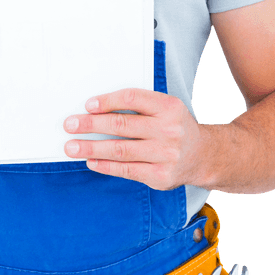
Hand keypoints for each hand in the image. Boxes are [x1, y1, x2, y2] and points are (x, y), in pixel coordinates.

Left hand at [63, 88, 209, 189]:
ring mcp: (165, 155)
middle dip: (91, 125)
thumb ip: (139, 106)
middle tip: (70, 125)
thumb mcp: (166, 109)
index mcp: (169, 107)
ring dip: (92, 148)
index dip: (108, 101)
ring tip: (72, 147)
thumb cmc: (176, 128)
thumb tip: (96, 110)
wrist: (204, 156)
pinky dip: (105, 166)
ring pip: (120, 149)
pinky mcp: (160, 176)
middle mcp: (168, 130)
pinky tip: (91, 162)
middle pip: (122, 124)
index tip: (88, 105)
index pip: (132, 98)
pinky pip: (126, 170)